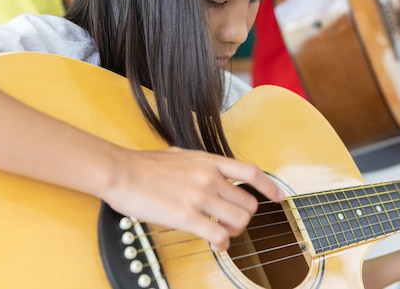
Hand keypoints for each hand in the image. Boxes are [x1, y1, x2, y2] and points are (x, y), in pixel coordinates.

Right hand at [102, 146, 283, 251]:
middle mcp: (210, 178)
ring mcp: (200, 197)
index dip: (269, 186)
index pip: (251, 172)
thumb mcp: (179, 154)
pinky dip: (221, 244)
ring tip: (221, 233)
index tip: (278, 197)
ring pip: (239, 221)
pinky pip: (218, 236)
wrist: (121, 172)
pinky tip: (215, 244)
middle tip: (230, 223)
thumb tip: (205, 168)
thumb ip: (198, 162)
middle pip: (248, 203)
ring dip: (234, 232)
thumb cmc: (144, 165)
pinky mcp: (187, 216)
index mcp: (209, 162)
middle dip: (244, 218)